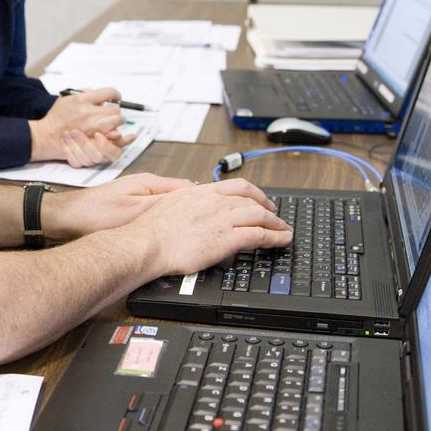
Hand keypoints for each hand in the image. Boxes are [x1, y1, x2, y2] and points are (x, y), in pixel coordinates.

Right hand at [29, 88, 127, 161]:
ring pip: (116, 122)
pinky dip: (116, 134)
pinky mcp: (92, 140)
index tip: (115, 97)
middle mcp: (88, 113)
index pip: (109, 93)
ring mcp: (91, 127)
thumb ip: (85, 93)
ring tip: (111, 122)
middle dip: (116, 110)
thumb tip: (102, 96)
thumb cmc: (57, 117)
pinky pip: (112, 137)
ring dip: (116, 122)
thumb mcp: (67, 98)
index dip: (115, 95)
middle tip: (112, 113)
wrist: (47, 135)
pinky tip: (115, 132)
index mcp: (81, 100)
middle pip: (115, 109)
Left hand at [44, 172, 194, 239]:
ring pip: (169, 206)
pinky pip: (156, 214)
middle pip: (181, 196)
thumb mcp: (134, 211)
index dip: (204, 199)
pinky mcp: (131, 209)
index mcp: (150, 182)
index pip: (188, 188)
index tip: (217, 208)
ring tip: (193, 229)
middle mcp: (147, 186)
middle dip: (194, 209)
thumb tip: (188, 200)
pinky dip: (165, 222)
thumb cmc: (95, 212)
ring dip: (179, 216)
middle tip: (209, 222)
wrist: (67, 219)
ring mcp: (138, 197)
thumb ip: (161, 205)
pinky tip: (167, 233)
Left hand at [58, 129, 133, 167]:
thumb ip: (112, 126)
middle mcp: (99, 155)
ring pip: (85, 160)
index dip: (106, 146)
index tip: (97, 134)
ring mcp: (88, 160)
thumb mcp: (98, 118)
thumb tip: (125, 135)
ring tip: (69, 132)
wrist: (61, 130)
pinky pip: (74, 162)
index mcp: (108, 148)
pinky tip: (64, 140)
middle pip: (98, 157)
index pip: (114, 153)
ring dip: (76, 144)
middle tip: (77, 131)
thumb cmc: (83, 123)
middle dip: (86, 144)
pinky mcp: (76, 162)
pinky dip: (67, 150)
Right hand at [126, 180, 293, 276]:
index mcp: (200, 192)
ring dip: (275, 223)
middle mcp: (214, 201)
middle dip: (268, 208)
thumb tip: (192, 201)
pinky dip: (274, 237)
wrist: (146, 243)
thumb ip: (186, 201)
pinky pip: (258, 234)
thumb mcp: (169, 204)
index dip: (253, 193)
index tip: (260, 199)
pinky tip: (281, 240)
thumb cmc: (151, 230)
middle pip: (251, 199)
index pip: (236, 186)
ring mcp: (221, 218)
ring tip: (284, 230)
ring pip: (259, 215)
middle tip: (276, 216)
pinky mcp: (226, 238)